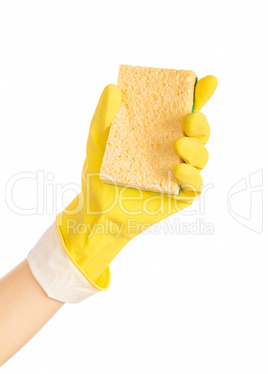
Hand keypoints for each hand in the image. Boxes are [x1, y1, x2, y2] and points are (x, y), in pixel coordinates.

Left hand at [56, 76, 217, 288]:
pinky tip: (179, 170)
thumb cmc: (98, 173)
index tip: (207, 81)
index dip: (199, 96)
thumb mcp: (97, 141)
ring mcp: (178, 173)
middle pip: (199, 133)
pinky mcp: (180, 195)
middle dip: (201, 123)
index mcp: (158, 132)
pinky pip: (195, 185)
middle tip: (189, 119)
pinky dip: (192, 176)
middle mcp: (173, 150)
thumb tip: (112, 88)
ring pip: (202, 156)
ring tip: (179, 144)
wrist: (97, 209)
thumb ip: (104, 116)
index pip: (183, 111)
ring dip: (197, 149)